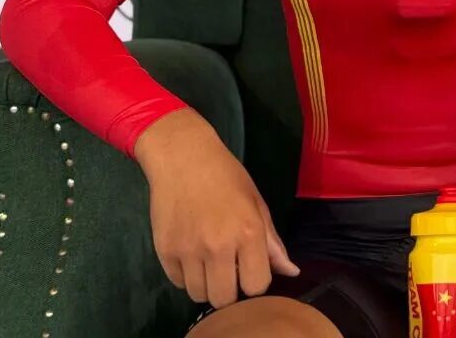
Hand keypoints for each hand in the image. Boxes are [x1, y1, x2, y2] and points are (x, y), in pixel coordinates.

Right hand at [135, 108, 299, 308]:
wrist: (183, 157)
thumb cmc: (226, 176)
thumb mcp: (257, 204)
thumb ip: (272, 242)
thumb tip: (291, 272)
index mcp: (248, 233)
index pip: (256, 286)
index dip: (255, 281)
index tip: (250, 269)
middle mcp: (218, 247)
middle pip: (224, 299)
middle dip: (230, 289)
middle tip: (229, 270)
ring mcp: (188, 251)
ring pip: (198, 295)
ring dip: (207, 285)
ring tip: (209, 262)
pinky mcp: (164, 252)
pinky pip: (178, 283)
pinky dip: (186, 276)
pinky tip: (191, 255)